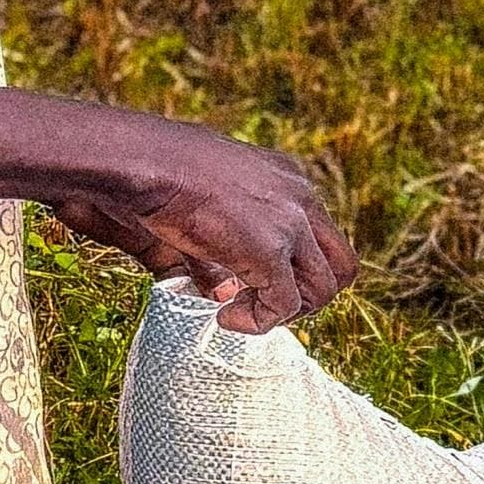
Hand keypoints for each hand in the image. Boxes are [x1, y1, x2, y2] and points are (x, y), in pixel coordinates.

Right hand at [45, 112, 356, 333]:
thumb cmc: (156, 174)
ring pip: (323, 290)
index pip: (321, 237)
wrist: (142, 161)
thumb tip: (217, 290)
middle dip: (306, 297)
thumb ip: (218, 249)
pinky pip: (286, 305)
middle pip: (341, 266)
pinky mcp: (270, 252)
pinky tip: (226, 318)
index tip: (249, 281)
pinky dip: (260, 322)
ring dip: (284, 313)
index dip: (295, 270)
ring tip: (237, 312)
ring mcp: (290, 224)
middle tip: (259, 305)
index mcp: (287, 179)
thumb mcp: (202, 206)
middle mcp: (299, 197)